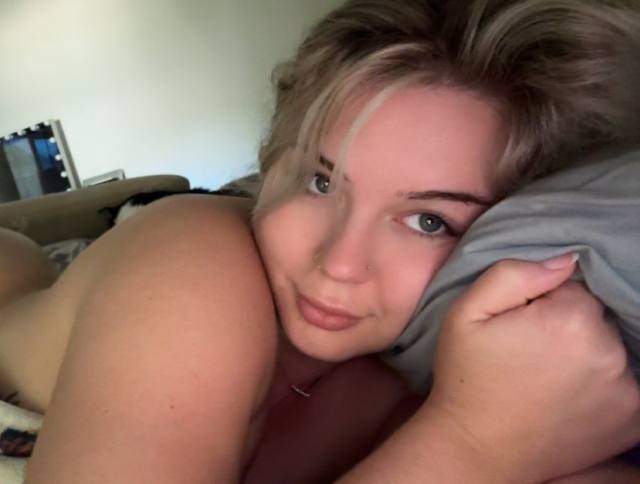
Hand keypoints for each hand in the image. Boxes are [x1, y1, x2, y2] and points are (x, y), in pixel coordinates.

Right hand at [425, 254, 639, 482]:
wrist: (477, 445)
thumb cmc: (467, 375)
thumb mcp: (466, 311)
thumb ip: (513, 273)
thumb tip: (565, 261)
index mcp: (571, 318)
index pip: (572, 286)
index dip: (543, 301)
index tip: (521, 324)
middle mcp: (608, 350)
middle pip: (595, 316)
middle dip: (567, 325)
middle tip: (530, 351)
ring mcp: (625, 388)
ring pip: (609, 346)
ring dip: (586, 352)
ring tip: (546, 375)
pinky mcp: (631, 418)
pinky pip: (624, 380)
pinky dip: (602, 382)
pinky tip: (568, 394)